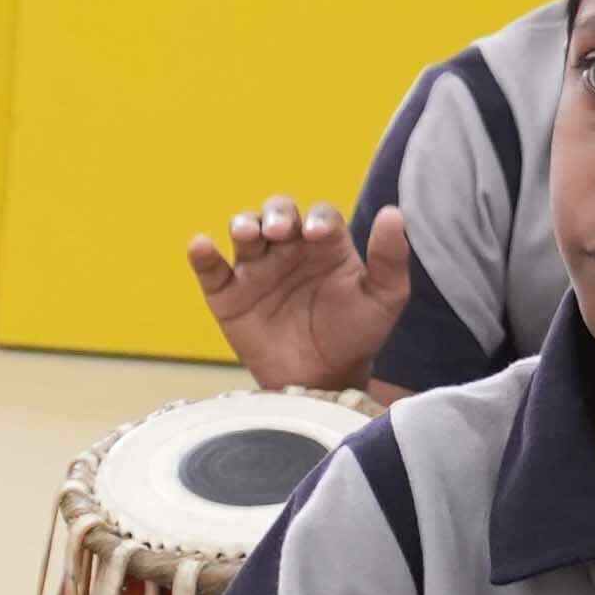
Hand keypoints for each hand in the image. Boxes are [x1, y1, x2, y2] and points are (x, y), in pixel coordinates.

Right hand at [188, 198, 413, 393]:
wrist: (322, 382)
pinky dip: (202, 255)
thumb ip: (390, 258)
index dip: (317, 218)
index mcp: (325, 245)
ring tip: (247, 233)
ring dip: (243, 224)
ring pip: (244, 232)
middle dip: (275, 214)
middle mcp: (288, 250)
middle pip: (277, 213)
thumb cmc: (356, 336)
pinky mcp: (227, 295)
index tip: (317, 234)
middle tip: (277, 231)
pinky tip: (201, 245)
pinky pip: (211, 269)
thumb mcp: (384, 299)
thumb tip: (392, 212)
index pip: (319, 216)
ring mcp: (256, 270)